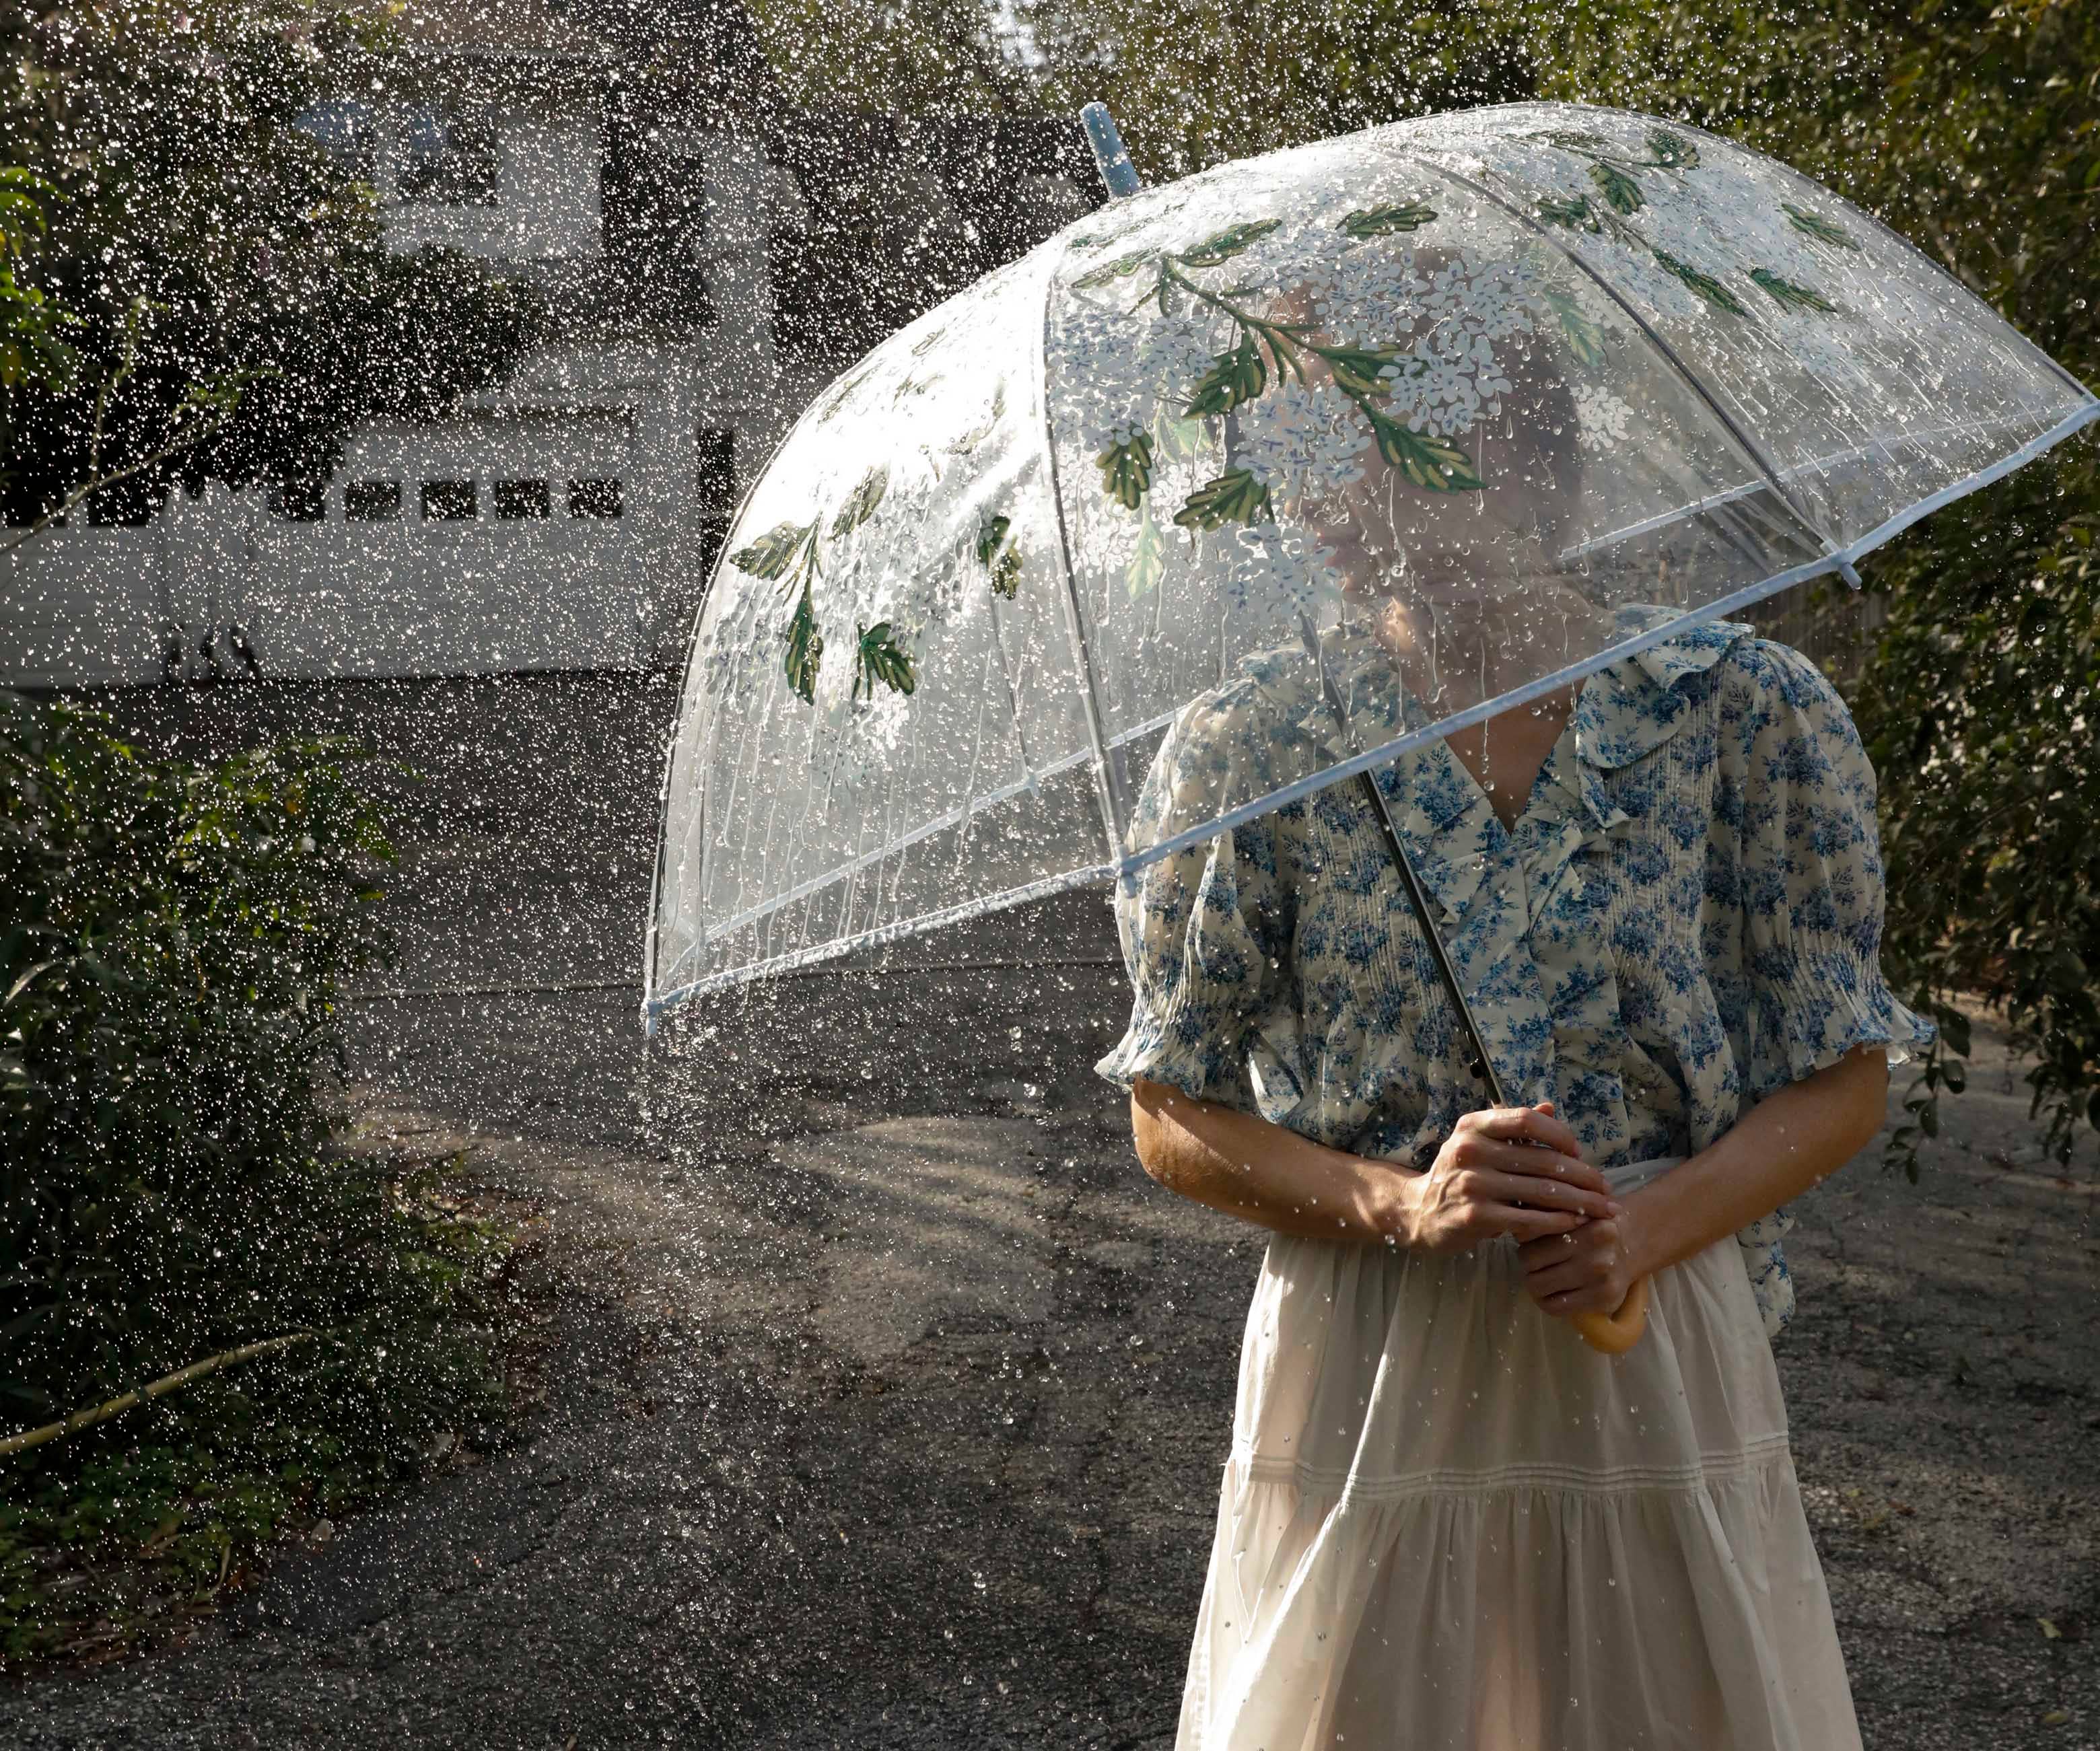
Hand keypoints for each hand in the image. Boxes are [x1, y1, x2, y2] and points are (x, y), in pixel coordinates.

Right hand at [1391, 1102, 1620, 1254]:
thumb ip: (1511, 1126)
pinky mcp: (1475, 1217)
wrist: (1418, 1211)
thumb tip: (1551, 1108)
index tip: (1578, 1150)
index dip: (1559, 1133)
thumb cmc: (1457, 1174)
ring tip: (1601, 1209)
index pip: (1525, 1120)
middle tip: (1605, 1188)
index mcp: (1472, 1127)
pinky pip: (1528, 1219)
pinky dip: (1557, 1222)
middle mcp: (1470, 1151)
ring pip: (1541, 1192)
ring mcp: (1472, 1184)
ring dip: (1579, 1201)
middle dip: (1582, 1176)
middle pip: (1542, 1160)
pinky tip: (1575, 1223)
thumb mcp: (1477, 1143)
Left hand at [1518, 1193, 1651, 1317]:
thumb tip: (1514, 1230)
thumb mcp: (1575, 1210)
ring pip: (1540, 1287)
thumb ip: (1548, 1215)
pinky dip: (1546, 1301)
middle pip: (1531, 1264)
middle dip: (1527, 1264)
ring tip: (1541, 1276)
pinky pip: (1556, 1307)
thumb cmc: (1594, 1224)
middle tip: (1534, 1263)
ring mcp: (1602, 1278)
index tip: (1528, 1245)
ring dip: (1534, 1284)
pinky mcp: (1603, 1299)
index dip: (1524, 1244)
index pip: (1533, 1238)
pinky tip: (1551, 1292)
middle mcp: (1597, 1252)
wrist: (1634, 1243)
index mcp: (1589, 1225)